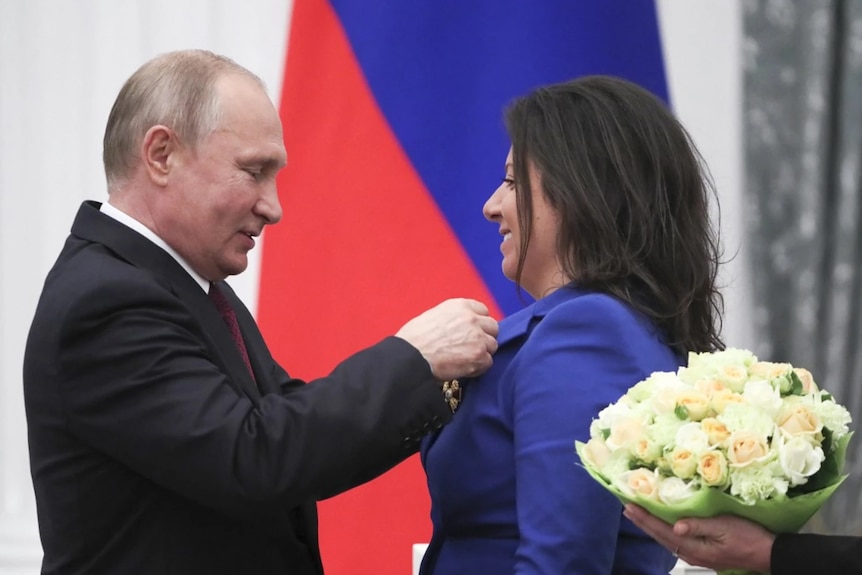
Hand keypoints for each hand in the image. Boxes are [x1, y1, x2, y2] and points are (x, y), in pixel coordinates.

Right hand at [395, 298, 498, 380]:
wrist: (410, 358)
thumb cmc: (414, 339)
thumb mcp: (434, 316)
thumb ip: (453, 318)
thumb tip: (460, 326)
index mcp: (460, 306)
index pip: (483, 310)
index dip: (478, 323)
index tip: (472, 331)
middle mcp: (472, 319)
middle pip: (493, 327)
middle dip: (484, 337)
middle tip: (470, 347)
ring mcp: (478, 338)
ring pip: (492, 345)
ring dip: (482, 353)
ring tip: (464, 359)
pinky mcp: (479, 357)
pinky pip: (488, 363)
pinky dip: (478, 368)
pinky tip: (464, 368)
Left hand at [623, 504, 773, 571]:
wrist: (768, 554)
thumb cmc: (749, 537)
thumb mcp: (725, 527)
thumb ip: (699, 526)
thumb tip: (676, 525)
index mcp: (695, 548)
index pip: (663, 531)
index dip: (645, 519)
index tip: (630, 507)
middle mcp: (692, 554)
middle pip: (661, 537)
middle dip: (643, 523)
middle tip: (627, 509)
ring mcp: (697, 555)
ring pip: (667, 540)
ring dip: (651, 527)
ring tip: (638, 515)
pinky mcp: (703, 552)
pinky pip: (676, 541)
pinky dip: (663, 531)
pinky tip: (661, 525)